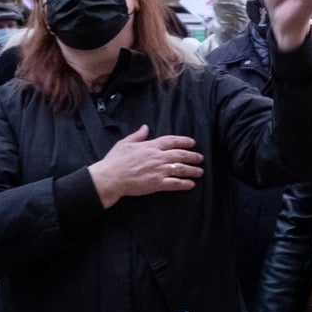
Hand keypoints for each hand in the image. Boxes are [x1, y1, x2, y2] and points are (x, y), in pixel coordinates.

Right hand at [86, 124, 203, 207]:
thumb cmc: (116, 160)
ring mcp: (159, 170)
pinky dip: (184, 184)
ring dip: (192, 170)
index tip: (192, 142)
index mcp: (150, 146)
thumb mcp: (125, 143)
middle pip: (180, 155)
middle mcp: (158, 157)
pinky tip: (191, 184)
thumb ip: (138, 135)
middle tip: (200, 158)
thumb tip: (145, 127)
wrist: (111, 177)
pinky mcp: (157, 183)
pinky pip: (175, 183)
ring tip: (200, 171)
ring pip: (180, 169)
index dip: (183, 141)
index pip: (171, 141)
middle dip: (192, 156)